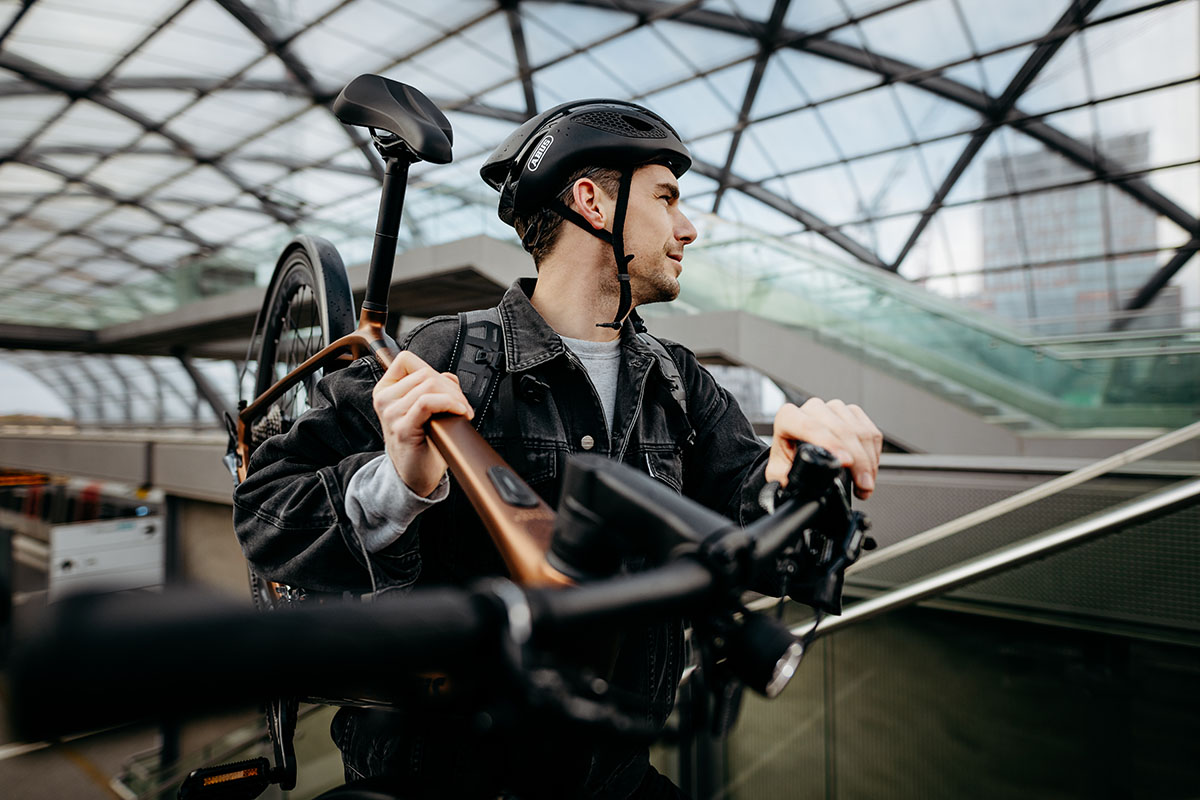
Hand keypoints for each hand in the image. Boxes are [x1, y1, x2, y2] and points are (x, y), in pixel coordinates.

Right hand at [373, 351, 473, 496]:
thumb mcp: (423, 410)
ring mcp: (391, 414)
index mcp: (385, 390)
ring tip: (462, 411)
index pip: (406, 360)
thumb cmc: (421, 443)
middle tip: (462, 405)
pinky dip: (450, 403)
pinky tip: (460, 412)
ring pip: (429, 385)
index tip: (447, 388)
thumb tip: (448, 377)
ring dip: (455, 397)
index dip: (432, 369)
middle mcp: (384, 399)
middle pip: (424, 373)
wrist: (414, 476)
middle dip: (451, 387)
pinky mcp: (403, 428)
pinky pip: (428, 402)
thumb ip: (432, 388)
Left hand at [765, 399, 881, 499]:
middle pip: (841, 430)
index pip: (810, 426)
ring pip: (860, 431)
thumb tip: (789, 485)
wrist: (796, 449)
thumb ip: (780, 478)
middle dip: (857, 460)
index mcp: (788, 418)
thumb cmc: (788, 458)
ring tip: (866, 484)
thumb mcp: (777, 471)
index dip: (830, 443)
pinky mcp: (853, 413)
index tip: (845, 462)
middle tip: (862, 484)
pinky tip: (869, 471)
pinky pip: (871, 432)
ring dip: (868, 460)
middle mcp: (812, 408)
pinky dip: (874, 454)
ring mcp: (834, 408)